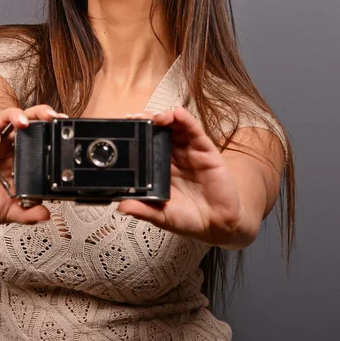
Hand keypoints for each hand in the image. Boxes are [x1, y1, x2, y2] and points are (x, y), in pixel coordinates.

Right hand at [0, 104, 66, 226]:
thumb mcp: (11, 211)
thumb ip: (28, 213)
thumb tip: (46, 215)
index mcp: (21, 157)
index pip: (40, 135)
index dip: (52, 128)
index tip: (64, 127)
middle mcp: (8, 146)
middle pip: (27, 119)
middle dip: (40, 113)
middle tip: (51, 116)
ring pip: (6, 117)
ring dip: (16, 115)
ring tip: (23, 123)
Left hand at [118, 107, 242, 246]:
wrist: (218, 226)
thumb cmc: (189, 219)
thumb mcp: (162, 216)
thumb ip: (143, 210)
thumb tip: (121, 207)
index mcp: (159, 169)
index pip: (145, 145)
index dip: (136, 135)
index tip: (124, 128)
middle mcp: (173, 156)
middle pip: (158, 131)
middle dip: (146, 121)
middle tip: (135, 118)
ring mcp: (190, 152)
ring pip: (175, 127)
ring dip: (164, 117)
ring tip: (154, 117)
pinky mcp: (206, 151)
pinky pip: (195, 132)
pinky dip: (187, 121)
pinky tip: (178, 114)